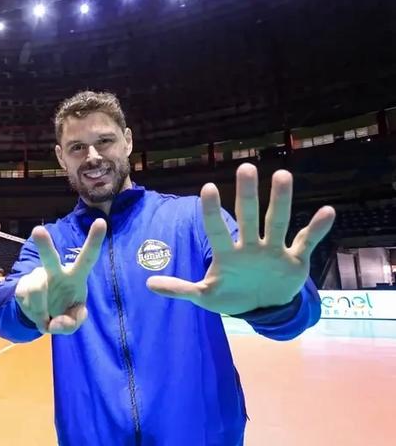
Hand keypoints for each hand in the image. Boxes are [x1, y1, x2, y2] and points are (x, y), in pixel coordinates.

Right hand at [15, 219, 105, 334]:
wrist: (40, 313)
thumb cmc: (64, 309)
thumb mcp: (74, 319)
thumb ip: (72, 323)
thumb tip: (54, 323)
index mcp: (75, 276)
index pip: (87, 257)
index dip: (94, 241)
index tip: (101, 221)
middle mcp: (56, 272)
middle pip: (50, 258)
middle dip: (44, 245)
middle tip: (37, 231)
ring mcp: (37, 278)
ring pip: (37, 292)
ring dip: (43, 311)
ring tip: (47, 316)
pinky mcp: (22, 287)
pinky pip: (29, 305)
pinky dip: (37, 318)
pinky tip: (39, 314)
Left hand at [146, 163, 335, 314]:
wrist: (263, 308)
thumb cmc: (231, 295)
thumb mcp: (205, 296)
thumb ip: (180, 289)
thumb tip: (148, 285)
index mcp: (227, 254)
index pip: (216, 229)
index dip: (211, 211)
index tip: (207, 187)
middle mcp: (250, 246)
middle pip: (247, 216)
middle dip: (246, 195)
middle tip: (245, 168)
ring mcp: (273, 250)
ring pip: (277, 221)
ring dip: (280, 200)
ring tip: (283, 174)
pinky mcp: (295, 260)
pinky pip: (306, 241)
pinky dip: (317, 228)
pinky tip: (327, 211)